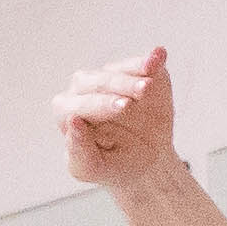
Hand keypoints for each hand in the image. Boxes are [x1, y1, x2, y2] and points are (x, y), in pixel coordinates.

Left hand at [55, 46, 180, 189]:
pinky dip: (151, 60)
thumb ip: (79, 152)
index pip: (79, 104)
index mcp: (67, 111)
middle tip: (143, 92)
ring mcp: (110, 76)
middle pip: (98, 82)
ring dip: (137, 73)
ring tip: (152, 84)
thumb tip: (74, 122)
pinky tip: (160, 56)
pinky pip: (141, 62)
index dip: (101, 105)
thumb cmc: (114, 165)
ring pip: (119, 70)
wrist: (146, 161)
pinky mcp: (135, 71)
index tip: (123, 107)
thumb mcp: (93, 169)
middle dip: (122, 86)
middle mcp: (84, 88)